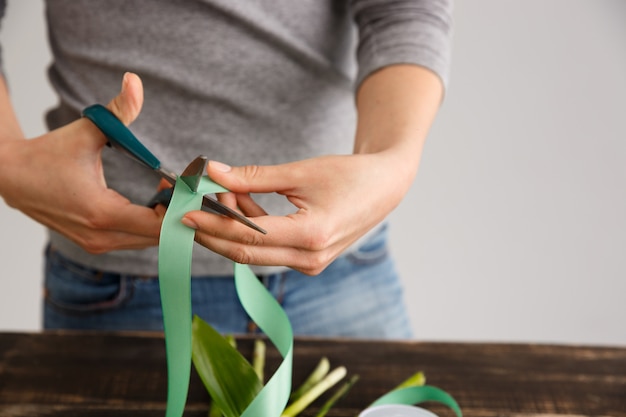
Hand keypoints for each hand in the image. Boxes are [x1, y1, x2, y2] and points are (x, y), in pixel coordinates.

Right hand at [0, 73, 163, 252]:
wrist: (11, 177)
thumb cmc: (49, 154)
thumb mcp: (87, 129)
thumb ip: (118, 109)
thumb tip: (134, 80)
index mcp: (101, 212)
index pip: (159, 225)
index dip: (178, 206)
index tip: (182, 182)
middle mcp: (100, 236)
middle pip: (159, 237)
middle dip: (175, 212)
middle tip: (180, 185)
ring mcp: (96, 244)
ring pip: (148, 242)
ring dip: (163, 220)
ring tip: (166, 190)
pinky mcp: (94, 244)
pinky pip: (134, 240)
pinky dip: (149, 225)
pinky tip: (152, 201)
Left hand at [180, 153, 409, 274]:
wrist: (386, 187)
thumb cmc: (350, 175)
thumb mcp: (300, 171)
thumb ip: (253, 177)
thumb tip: (212, 172)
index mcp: (310, 235)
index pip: (247, 236)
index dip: (212, 224)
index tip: (184, 212)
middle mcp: (310, 258)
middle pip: (245, 253)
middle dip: (212, 233)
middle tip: (186, 212)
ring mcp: (310, 263)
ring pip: (256, 252)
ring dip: (232, 227)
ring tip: (218, 195)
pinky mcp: (309, 259)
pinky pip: (270, 249)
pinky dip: (251, 229)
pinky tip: (241, 204)